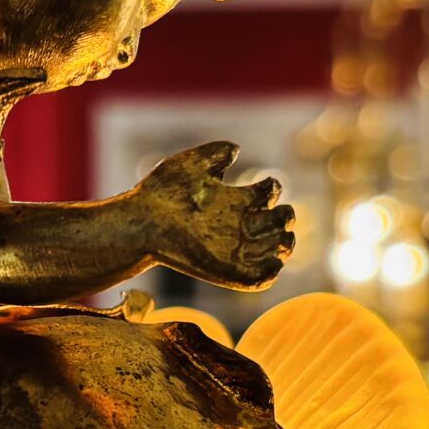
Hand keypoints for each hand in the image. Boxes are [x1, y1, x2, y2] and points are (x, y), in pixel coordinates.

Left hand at [138, 141, 294, 290]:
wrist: (140, 224)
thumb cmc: (160, 193)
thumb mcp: (189, 165)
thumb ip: (215, 153)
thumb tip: (237, 150)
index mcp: (234, 198)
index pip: (270, 192)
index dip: (273, 188)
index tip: (260, 188)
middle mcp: (238, 224)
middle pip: (283, 221)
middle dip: (287, 217)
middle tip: (273, 215)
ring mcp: (236, 249)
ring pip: (280, 248)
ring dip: (285, 242)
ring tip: (274, 238)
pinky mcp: (230, 273)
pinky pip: (263, 279)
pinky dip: (273, 271)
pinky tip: (268, 258)